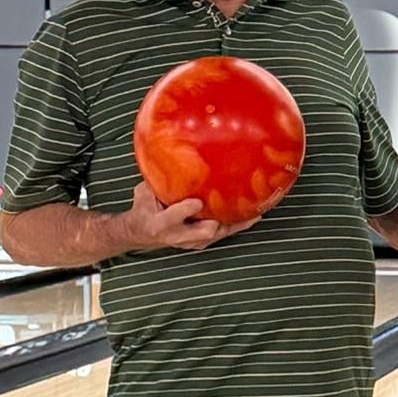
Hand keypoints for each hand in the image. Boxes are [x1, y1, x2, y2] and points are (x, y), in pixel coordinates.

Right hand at [117, 181, 257, 254]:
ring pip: (218, 234)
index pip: (172, 217)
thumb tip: (169, 153)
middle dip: (218, 221)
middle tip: (235, 206)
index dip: (184, 210)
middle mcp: (178, 235)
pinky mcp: (203, 242)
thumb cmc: (144, 209)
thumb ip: (156, 180)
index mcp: (159, 222)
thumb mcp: (143, 193)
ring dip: (236, 223)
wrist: (143, 233)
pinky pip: (224, 234)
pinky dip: (238, 225)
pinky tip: (254, 215)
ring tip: (255, 210)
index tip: (196, 201)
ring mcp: (192, 241)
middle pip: (203, 232)